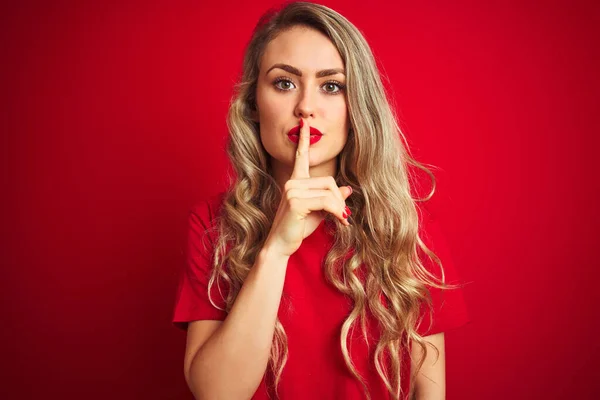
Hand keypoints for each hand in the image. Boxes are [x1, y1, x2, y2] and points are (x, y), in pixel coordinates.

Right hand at [263, 118, 351, 257]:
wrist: (280, 245)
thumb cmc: (297, 228)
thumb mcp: (318, 211)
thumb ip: (331, 198)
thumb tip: (348, 188)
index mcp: (296, 181)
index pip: (300, 157)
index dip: (304, 140)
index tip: (304, 124)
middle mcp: (292, 182)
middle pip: (328, 181)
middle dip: (339, 200)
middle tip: (343, 216)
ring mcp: (292, 190)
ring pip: (329, 191)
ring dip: (339, 208)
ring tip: (341, 220)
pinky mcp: (296, 201)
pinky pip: (326, 201)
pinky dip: (337, 212)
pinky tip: (340, 221)